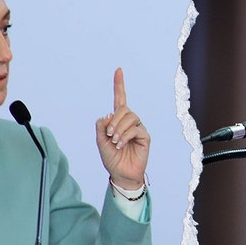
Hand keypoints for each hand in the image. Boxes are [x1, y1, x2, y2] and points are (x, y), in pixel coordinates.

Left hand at [95, 67, 149, 188]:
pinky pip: (135, 129)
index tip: (119, 70)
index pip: (120, 99)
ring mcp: (138, 128)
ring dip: (119, 129)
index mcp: (118, 120)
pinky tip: (121, 144)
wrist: (121, 174)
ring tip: (115, 141)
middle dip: (114, 120)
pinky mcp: (145, 137)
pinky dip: (125, 135)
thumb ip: (101, 127)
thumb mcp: (100, 141)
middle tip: (109, 134)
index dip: (119, 84)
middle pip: (123, 109)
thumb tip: (107, 115)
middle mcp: (129, 122)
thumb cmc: (111, 158)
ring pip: (130, 117)